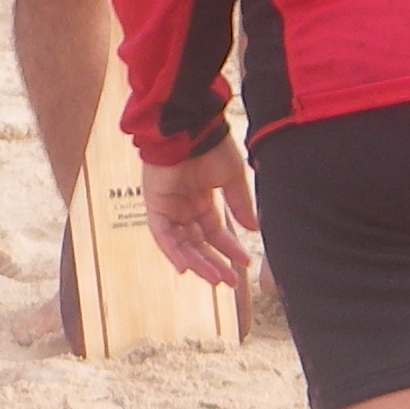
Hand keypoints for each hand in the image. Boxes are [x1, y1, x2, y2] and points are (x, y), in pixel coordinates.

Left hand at [142, 133, 257, 293]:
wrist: (190, 127)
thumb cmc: (210, 145)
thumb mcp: (232, 178)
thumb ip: (240, 204)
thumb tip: (254, 229)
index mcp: (201, 197)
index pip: (214, 231)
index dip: (228, 248)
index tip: (244, 263)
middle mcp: (184, 204)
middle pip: (198, 242)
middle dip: (214, 262)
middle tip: (230, 281)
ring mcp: (168, 205)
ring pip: (181, 243)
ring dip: (197, 262)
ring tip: (215, 278)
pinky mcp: (155, 204)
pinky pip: (161, 234)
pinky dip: (172, 251)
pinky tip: (186, 267)